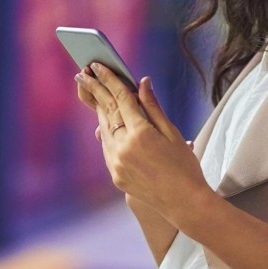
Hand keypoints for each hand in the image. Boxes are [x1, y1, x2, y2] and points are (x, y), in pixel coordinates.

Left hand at [75, 64, 210, 225]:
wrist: (184, 202)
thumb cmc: (184, 165)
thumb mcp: (172, 132)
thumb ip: (153, 107)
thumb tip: (142, 82)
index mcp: (140, 134)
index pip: (120, 99)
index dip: (109, 80)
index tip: (98, 66)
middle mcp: (123, 148)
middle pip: (106, 111)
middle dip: (94, 90)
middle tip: (83, 73)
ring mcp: (116, 164)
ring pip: (104, 129)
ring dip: (99, 109)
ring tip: (92, 91)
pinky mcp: (115, 175)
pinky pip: (107, 147)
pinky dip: (105, 131)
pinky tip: (104, 121)